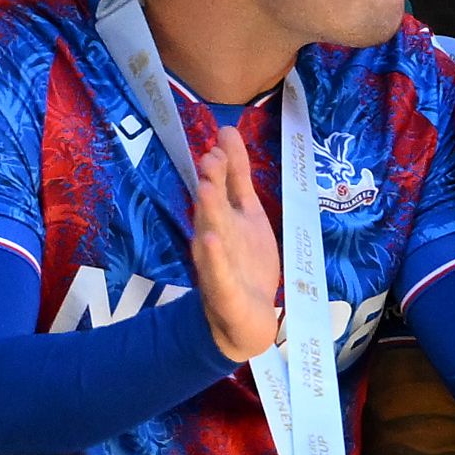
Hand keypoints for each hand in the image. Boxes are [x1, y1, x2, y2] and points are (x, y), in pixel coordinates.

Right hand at [189, 124, 286, 363]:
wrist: (244, 321)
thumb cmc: (245, 262)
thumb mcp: (247, 214)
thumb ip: (237, 177)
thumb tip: (226, 133)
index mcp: (227, 219)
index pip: (226, 187)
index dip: (227, 163)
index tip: (225, 136)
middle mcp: (217, 237)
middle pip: (214, 208)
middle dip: (212, 184)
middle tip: (210, 157)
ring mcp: (218, 264)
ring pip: (212, 235)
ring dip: (209, 212)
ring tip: (206, 188)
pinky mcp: (223, 290)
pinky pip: (217, 273)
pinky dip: (213, 257)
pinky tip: (208, 240)